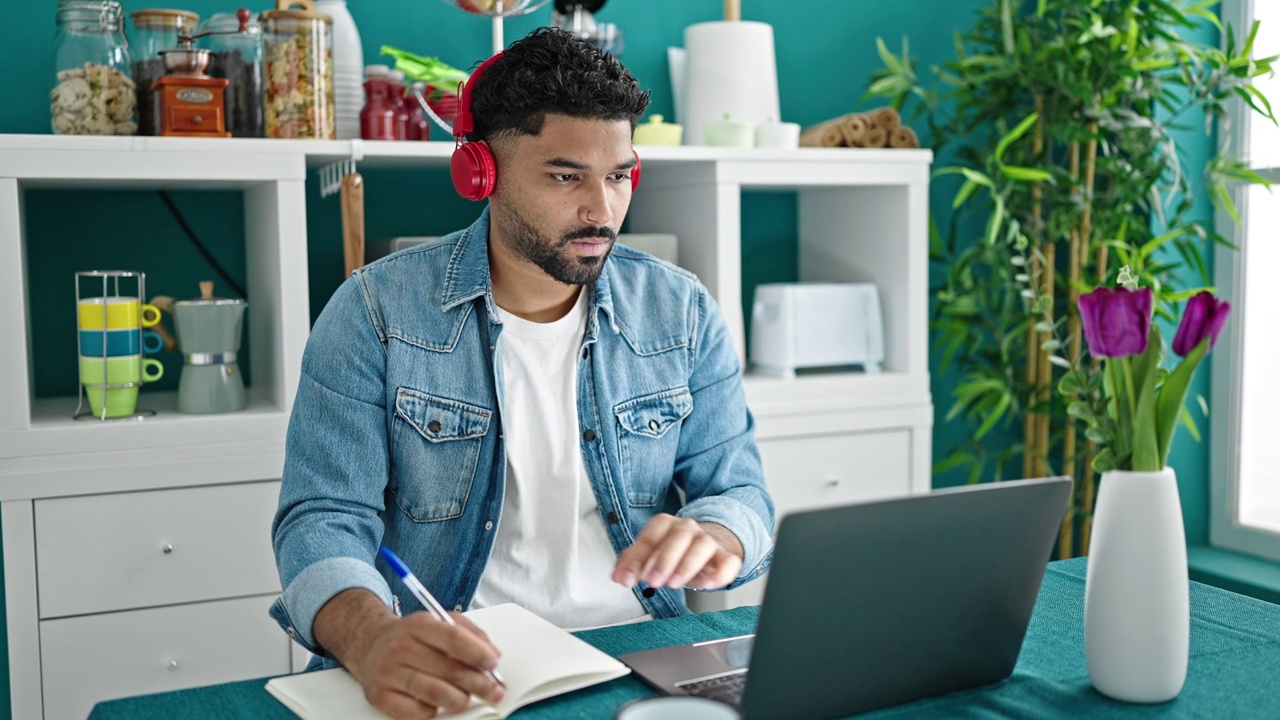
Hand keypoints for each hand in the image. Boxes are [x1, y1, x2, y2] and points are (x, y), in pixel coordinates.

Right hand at [318, 590, 504, 719]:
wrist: (372, 646)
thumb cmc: (414, 637)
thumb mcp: (440, 622)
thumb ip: (470, 633)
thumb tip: (493, 655)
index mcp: (418, 624)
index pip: (453, 639)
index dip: (478, 653)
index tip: (494, 664)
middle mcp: (400, 647)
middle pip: (449, 670)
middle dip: (479, 683)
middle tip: (493, 690)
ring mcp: (388, 673)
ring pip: (436, 694)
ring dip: (460, 699)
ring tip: (466, 697)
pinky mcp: (380, 696)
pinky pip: (418, 712)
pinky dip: (434, 711)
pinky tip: (437, 703)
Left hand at [612, 514, 743, 590]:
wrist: (709, 546)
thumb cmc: (676, 551)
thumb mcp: (651, 554)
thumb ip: (632, 563)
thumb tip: (619, 576)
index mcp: (666, 525)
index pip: (651, 536)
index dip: (638, 557)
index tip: (628, 577)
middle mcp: (688, 529)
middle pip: (678, 536)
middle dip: (664, 559)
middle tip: (653, 580)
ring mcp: (709, 541)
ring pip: (702, 545)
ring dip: (687, 565)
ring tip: (674, 583)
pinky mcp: (726, 557)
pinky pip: (728, 561)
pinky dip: (720, 573)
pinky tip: (708, 584)